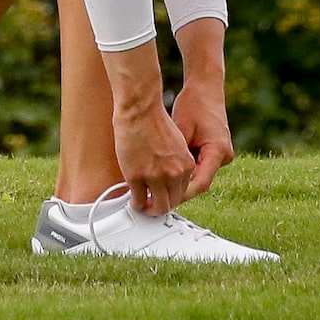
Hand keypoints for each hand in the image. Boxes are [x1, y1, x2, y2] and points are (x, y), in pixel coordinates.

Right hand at [110, 96, 195, 215]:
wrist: (140, 109)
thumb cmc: (154, 119)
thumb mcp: (176, 142)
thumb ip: (175, 160)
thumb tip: (168, 170)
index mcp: (186, 165)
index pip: (183, 190)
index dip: (172, 195)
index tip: (165, 195)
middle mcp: (174, 174)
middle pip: (173, 202)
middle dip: (163, 206)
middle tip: (154, 205)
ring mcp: (155, 177)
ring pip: (157, 206)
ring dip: (151, 209)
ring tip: (144, 206)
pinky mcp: (137, 177)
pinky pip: (138, 199)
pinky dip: (136, 203)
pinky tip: (133, 200)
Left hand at [170, 75, 235, 202]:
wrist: (206, 87)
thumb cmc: (193, 104)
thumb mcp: (180, 129)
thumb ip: (175, 154)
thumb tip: (158, 175)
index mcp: (217, 151)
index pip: (201, 183)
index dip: (181, 193)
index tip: (164, 198)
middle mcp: (223, 156)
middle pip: (200, 181)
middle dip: (179, 188)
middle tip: (157, 194)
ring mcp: (221, 154)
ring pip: (199, 175)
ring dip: (181, 179)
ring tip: (159, 184)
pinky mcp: (215, 151)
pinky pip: (200, 165)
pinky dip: (185, 169)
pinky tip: (167, 170)